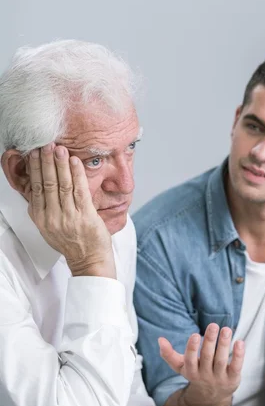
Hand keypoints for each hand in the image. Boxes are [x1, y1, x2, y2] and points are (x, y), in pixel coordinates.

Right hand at [28, 143, 115, 277]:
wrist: (89, 260)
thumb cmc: (72, 242)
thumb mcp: (50, 227)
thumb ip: (44, 208)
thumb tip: (38, 184)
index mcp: (41, 219)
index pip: (34, 189)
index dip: (34, 169)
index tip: (33, 154)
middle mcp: (53, 218)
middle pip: (46, 184)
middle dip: (45, 162)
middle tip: (44, 144)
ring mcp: (69, 217)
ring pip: (62, 185)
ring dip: (60, 164)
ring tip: (58, 148)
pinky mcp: (85, 216)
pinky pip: (79, 190)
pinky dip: (77, 174)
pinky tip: (74, 161)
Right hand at [159, 323, 244, 404]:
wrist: (211, 397)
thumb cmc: (196, 374)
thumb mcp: (181, 367)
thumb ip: (169, 354)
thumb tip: (160, 340)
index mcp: (191, 372)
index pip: (190, 360)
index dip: (192, 348)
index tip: (195, 335)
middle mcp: (205, 375)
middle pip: (207, 357)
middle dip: (210, 341)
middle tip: (213, 325)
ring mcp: (219, 378)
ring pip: (221, 361)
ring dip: (224, 344)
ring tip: (226, 329)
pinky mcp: (233, 379)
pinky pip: (236, 367)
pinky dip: (238, 355)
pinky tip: (239, 342)